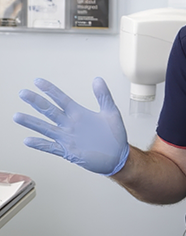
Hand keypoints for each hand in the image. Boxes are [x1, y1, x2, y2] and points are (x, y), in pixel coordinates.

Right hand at [13, 78, 128, 175]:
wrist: (118, 156)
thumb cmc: (114, 136)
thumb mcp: (111, 112)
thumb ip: (103, 96)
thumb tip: (98, 79)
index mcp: (79, 114)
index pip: (61, 99)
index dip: (50, 90)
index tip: (38, 82)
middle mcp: (70, 124)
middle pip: (49, 111)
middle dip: (36, 102)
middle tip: (23, 93)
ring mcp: (68, 138)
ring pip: (46, 128)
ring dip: (32, 123)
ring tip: (18, 116)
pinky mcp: (69, 151)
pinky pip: (51, 147)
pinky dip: (40, 144)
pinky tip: (29, 140)